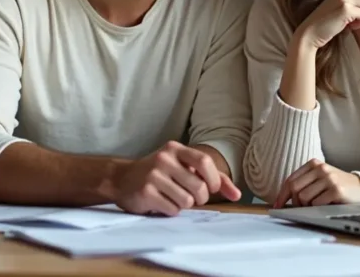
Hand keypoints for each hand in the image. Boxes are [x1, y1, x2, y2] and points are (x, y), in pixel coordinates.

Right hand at [112, 141, 240, 215]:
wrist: (122, 179)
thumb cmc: (161, 174)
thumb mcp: (184, 167)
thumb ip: (213, 178)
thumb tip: (237, 194)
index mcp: (176, 149)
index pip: (204, 161)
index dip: (213, 179)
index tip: (212, 188)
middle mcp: (164, 159)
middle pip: (198, 186)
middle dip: (200, 198)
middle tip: (192, 197)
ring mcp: (153, 175)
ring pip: (186, 200)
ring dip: (184, 205)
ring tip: (174, 198)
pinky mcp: (145, 192)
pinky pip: (172, 209)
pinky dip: (172, 211)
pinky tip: (163, 203)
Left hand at [273, 159, 359, 207]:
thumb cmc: (337, 186)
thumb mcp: (320, 179)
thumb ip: (305, 183)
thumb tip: (284, 199)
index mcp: (313, 164)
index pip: (290, 180)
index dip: (282, 195)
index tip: (277, 206)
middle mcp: (320, 168)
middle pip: (294, 188)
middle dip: (294, 202)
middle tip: (300, 209)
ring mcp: (328, 178)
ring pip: (304, 197)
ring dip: (307, 207)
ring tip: (317, 206)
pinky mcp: (336, 190)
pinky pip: (316, 203)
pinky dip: (317, 208)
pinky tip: (326, 206)